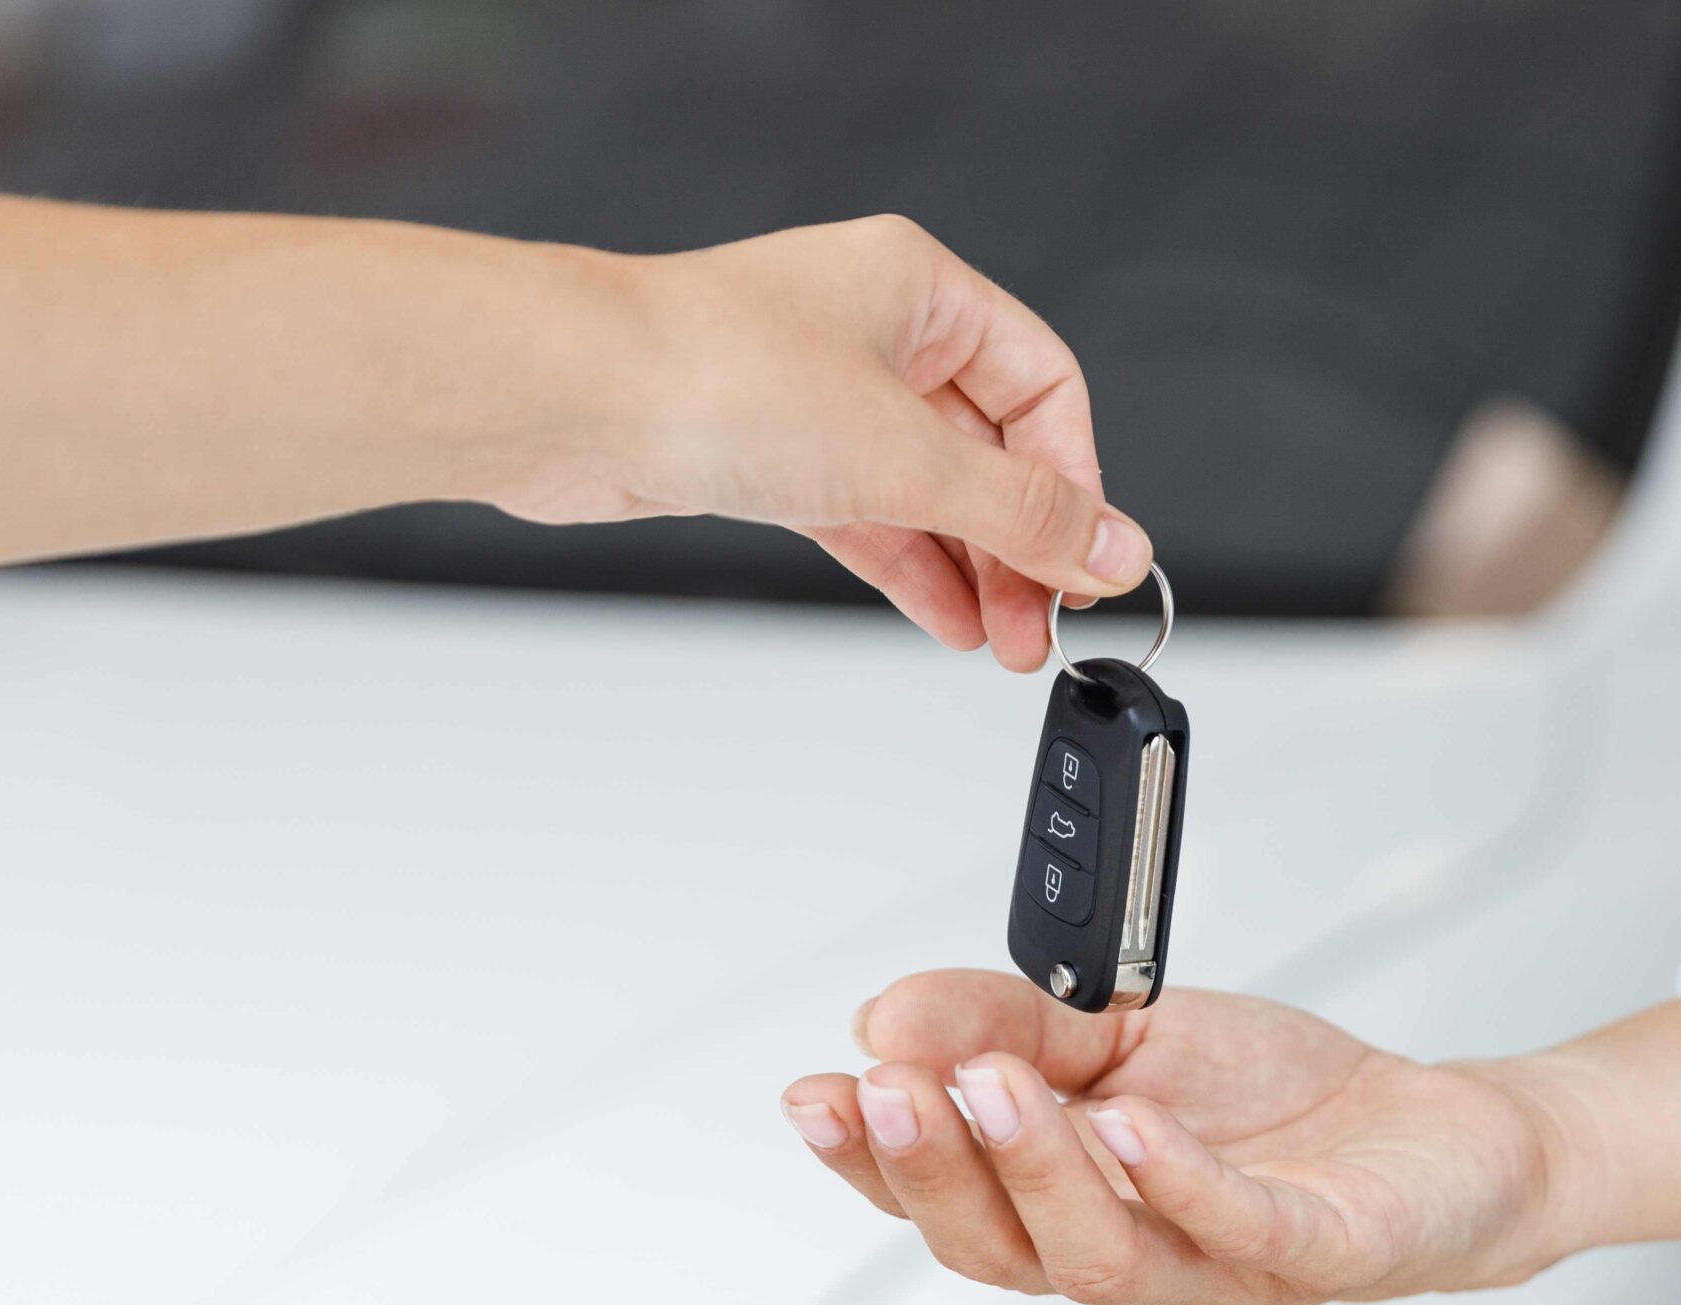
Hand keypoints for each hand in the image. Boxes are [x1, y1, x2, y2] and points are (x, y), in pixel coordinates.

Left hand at [487, 216, 1152, 671]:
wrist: (566, 399)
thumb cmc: (711, 374)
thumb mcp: (905, 456)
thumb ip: (1020, 513)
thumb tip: (1114, 549)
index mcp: (918, 286)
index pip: (1044, 386)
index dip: (1075, 481)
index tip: (1089, 563)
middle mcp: (871, 329)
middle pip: (988, 446)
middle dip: (1021, 543)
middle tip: (1044, 623)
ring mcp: (817, 392)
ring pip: (926, 489)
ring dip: (970, 567)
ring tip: (1002, 641)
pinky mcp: (767, 451)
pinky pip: (867, 513)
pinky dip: (908, 566)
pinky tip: (944, 618)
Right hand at [782, 966, 1680, 1304]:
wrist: (1448, 1143)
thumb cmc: (1283, 1106)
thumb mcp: (1129, 1030)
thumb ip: (1011, 1022)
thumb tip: (889, 1014)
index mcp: (1072, 1201)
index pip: (946, 1203)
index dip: (870, 1162)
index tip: (812, 1095)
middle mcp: (1134, 1250)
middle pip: (1004, 1250)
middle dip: (932, 1170)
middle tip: (889, 1090)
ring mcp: (1224, 1265)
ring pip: (1104, 1260)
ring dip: (1036, 1172)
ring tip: (992, 1086)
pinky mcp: (1322, 1252)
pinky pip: (1240, 1231)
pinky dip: (1181, 1182)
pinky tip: (1132, 1123)